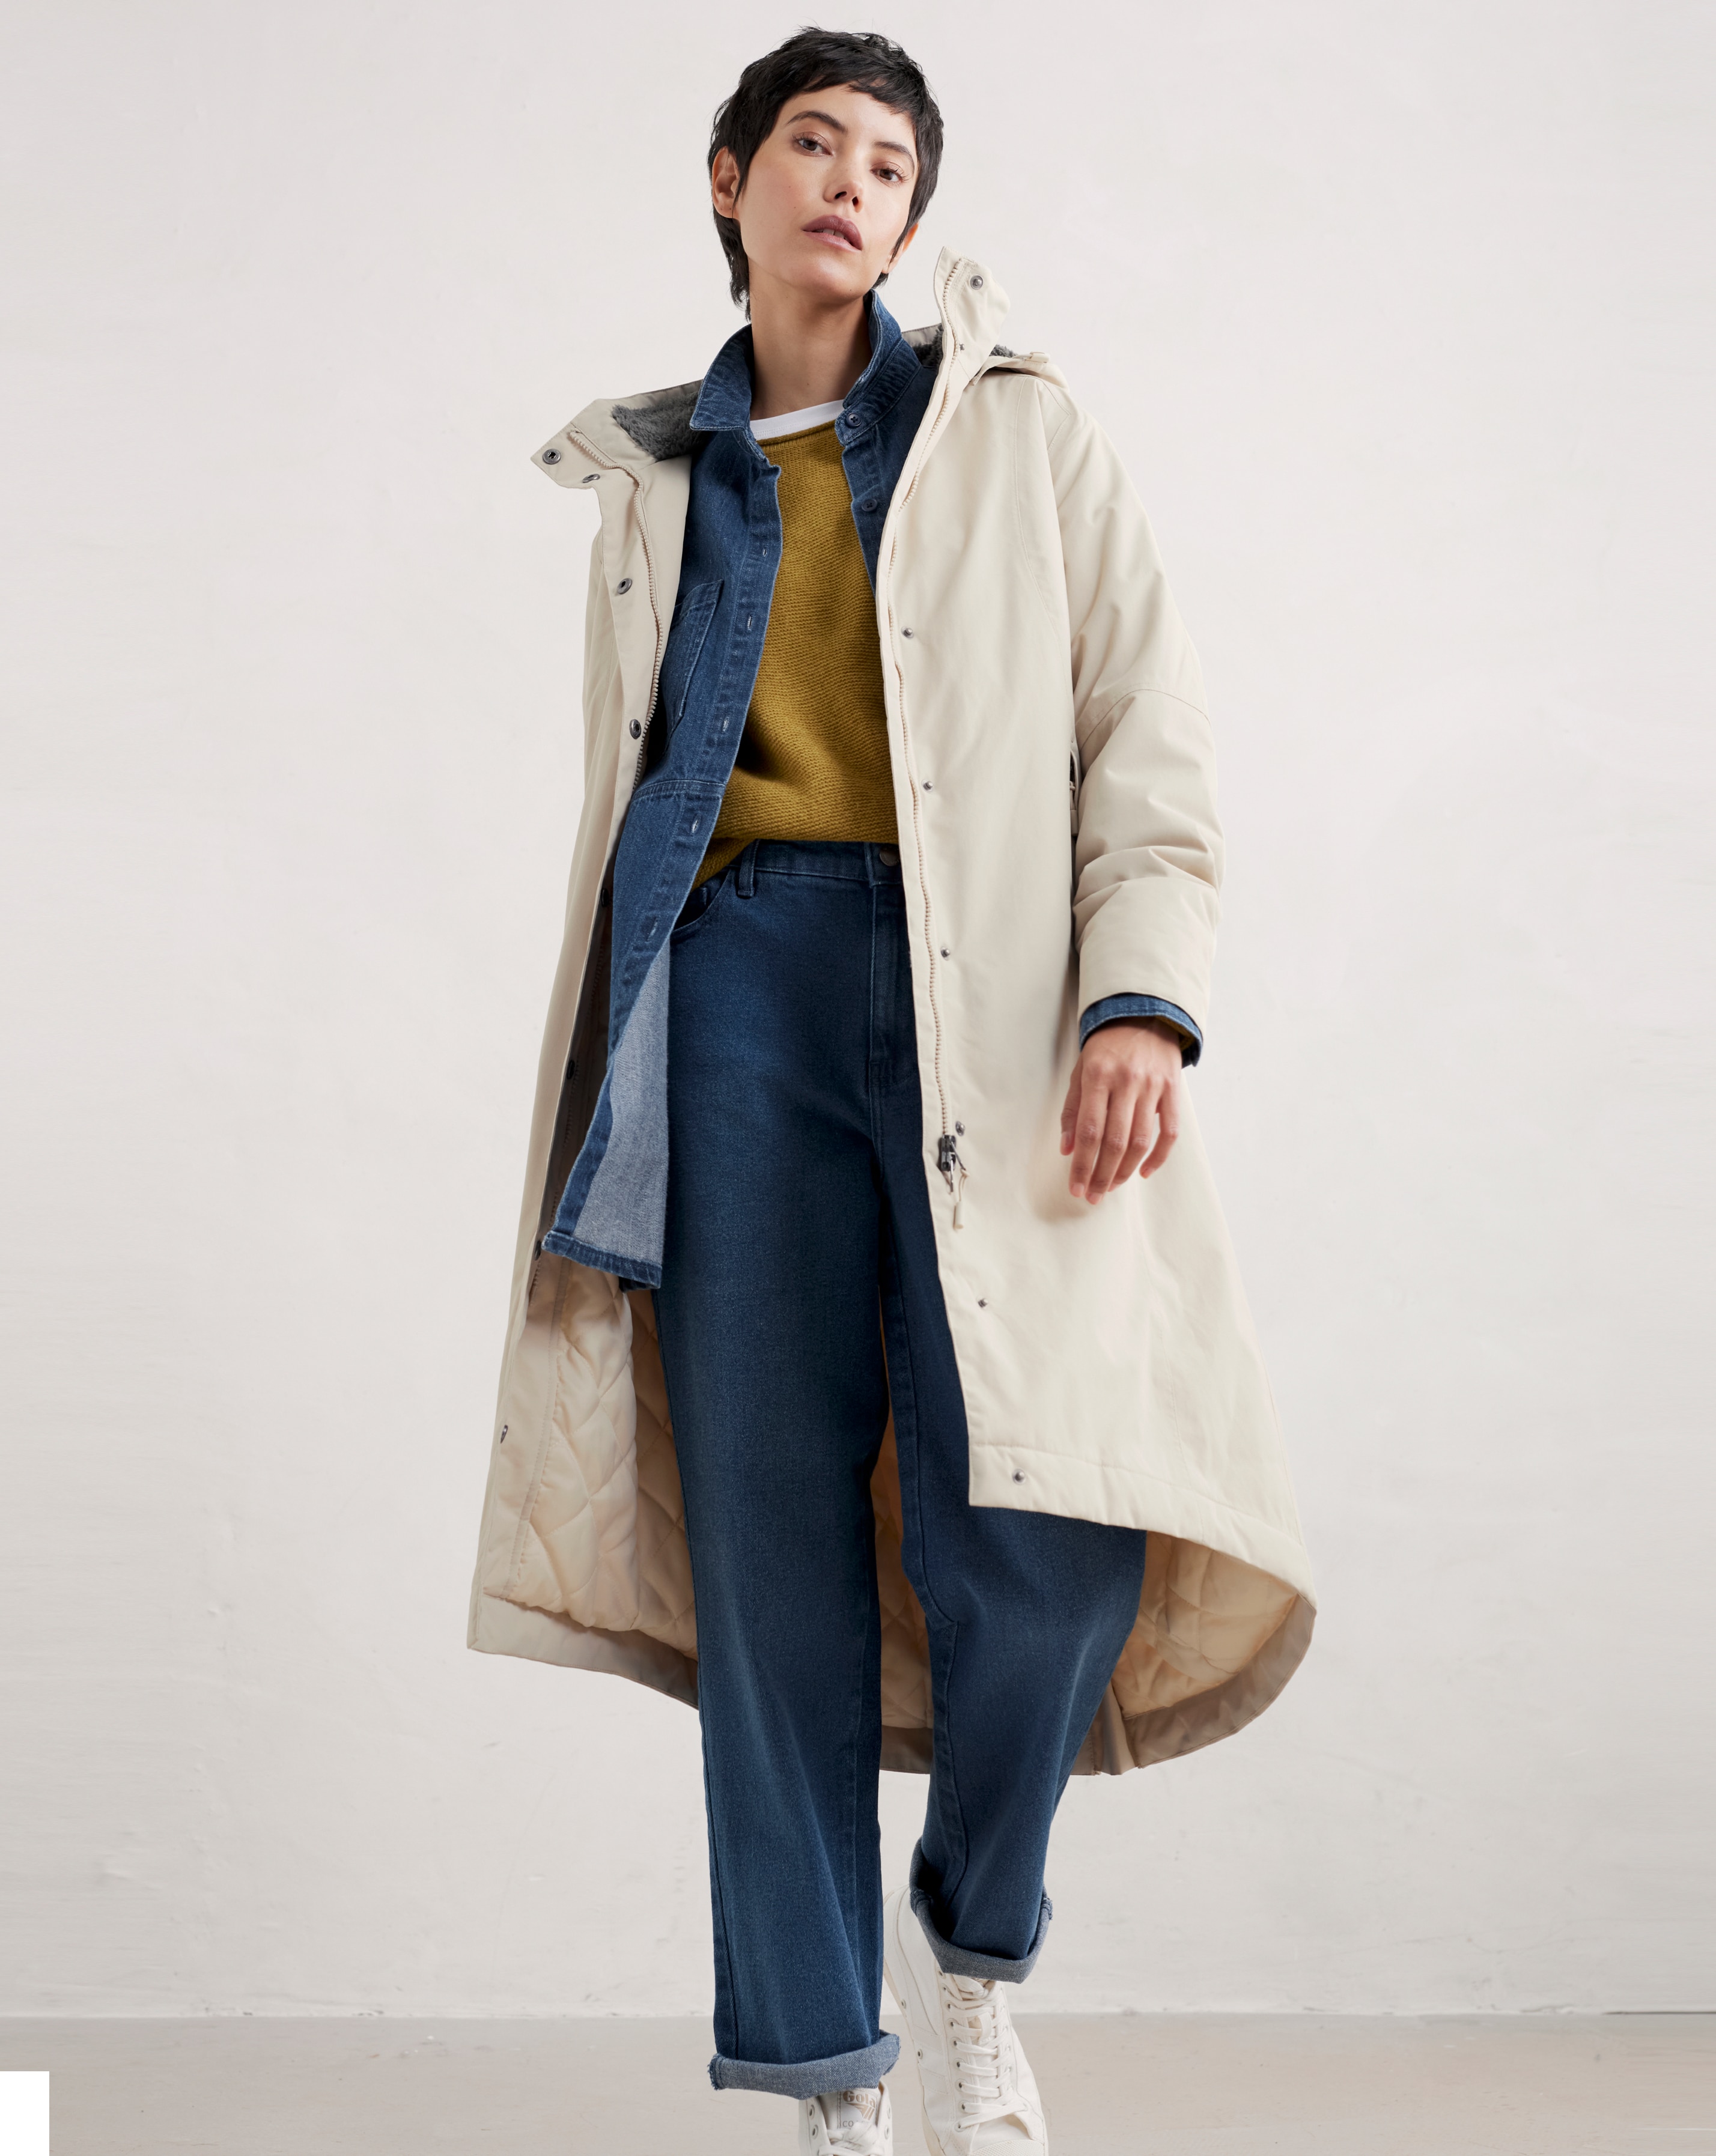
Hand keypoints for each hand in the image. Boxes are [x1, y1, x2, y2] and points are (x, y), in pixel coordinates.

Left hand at [1059, 1019, 1181, 1202]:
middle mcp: (1126, 1082)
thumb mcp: (1080, 1071)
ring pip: (1140, 1141)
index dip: (1082, 1164)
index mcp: (1097, 1076)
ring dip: (1125, 1170)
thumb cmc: (1105, 1048)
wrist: (1142, 1015)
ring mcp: (1152, 1086)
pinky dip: (1158, 1157)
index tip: (1076, 1187)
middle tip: (1093, 1195)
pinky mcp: (1172, 1090)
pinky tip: (1143, 1172)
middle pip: (1114, 1142)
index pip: (1089, 1131)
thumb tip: (1068, 1149)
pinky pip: (1169, 1132)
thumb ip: (1072, 1110)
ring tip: (1112, 1186)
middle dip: (1102, 1175)